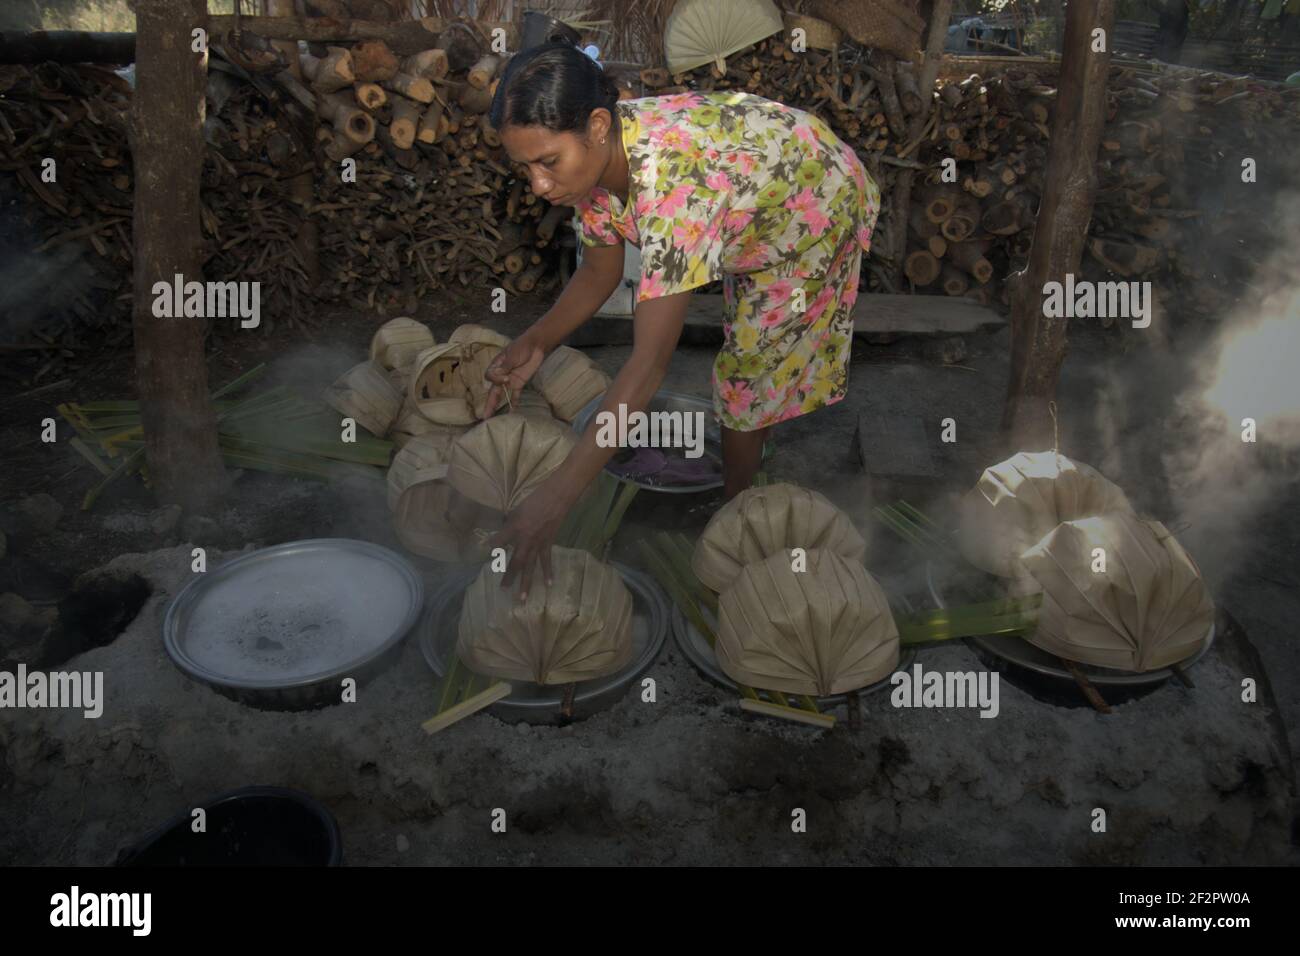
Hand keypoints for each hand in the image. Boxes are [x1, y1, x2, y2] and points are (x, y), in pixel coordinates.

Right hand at [480, 333, 546, 418]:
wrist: (536, 346)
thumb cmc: (522, 346)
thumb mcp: (512, 355)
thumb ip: (505, 366)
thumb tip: (497, 375)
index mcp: (496, 366)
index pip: (490, 377)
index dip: (496, 380)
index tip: (505, 378)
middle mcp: (500, 375)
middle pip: (492, 391)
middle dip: (489, 403)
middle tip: (485, 416)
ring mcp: (510, 380)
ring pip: (501, 395)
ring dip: (498, 406)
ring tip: (493, 418)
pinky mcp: (519, 383)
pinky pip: (515, 395)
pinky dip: (513, 403)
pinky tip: (512, 413)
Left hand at [488, 478, 577, 600]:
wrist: (556, 498)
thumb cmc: (534, 500)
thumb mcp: (516, 510)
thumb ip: (510, 524)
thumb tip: (504, 534)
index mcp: (514, 528)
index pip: (499, 541)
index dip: (491, 546)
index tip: (485, 552)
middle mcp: (525, 539)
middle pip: (515, 561)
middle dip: (509, 576)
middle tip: (503, 589)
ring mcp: (537, 544)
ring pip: (530, 566)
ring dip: (526, 582)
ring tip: (522, 597)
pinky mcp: (547, 544)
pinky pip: (546, 561)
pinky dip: (548, 573)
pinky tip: (548, 584)